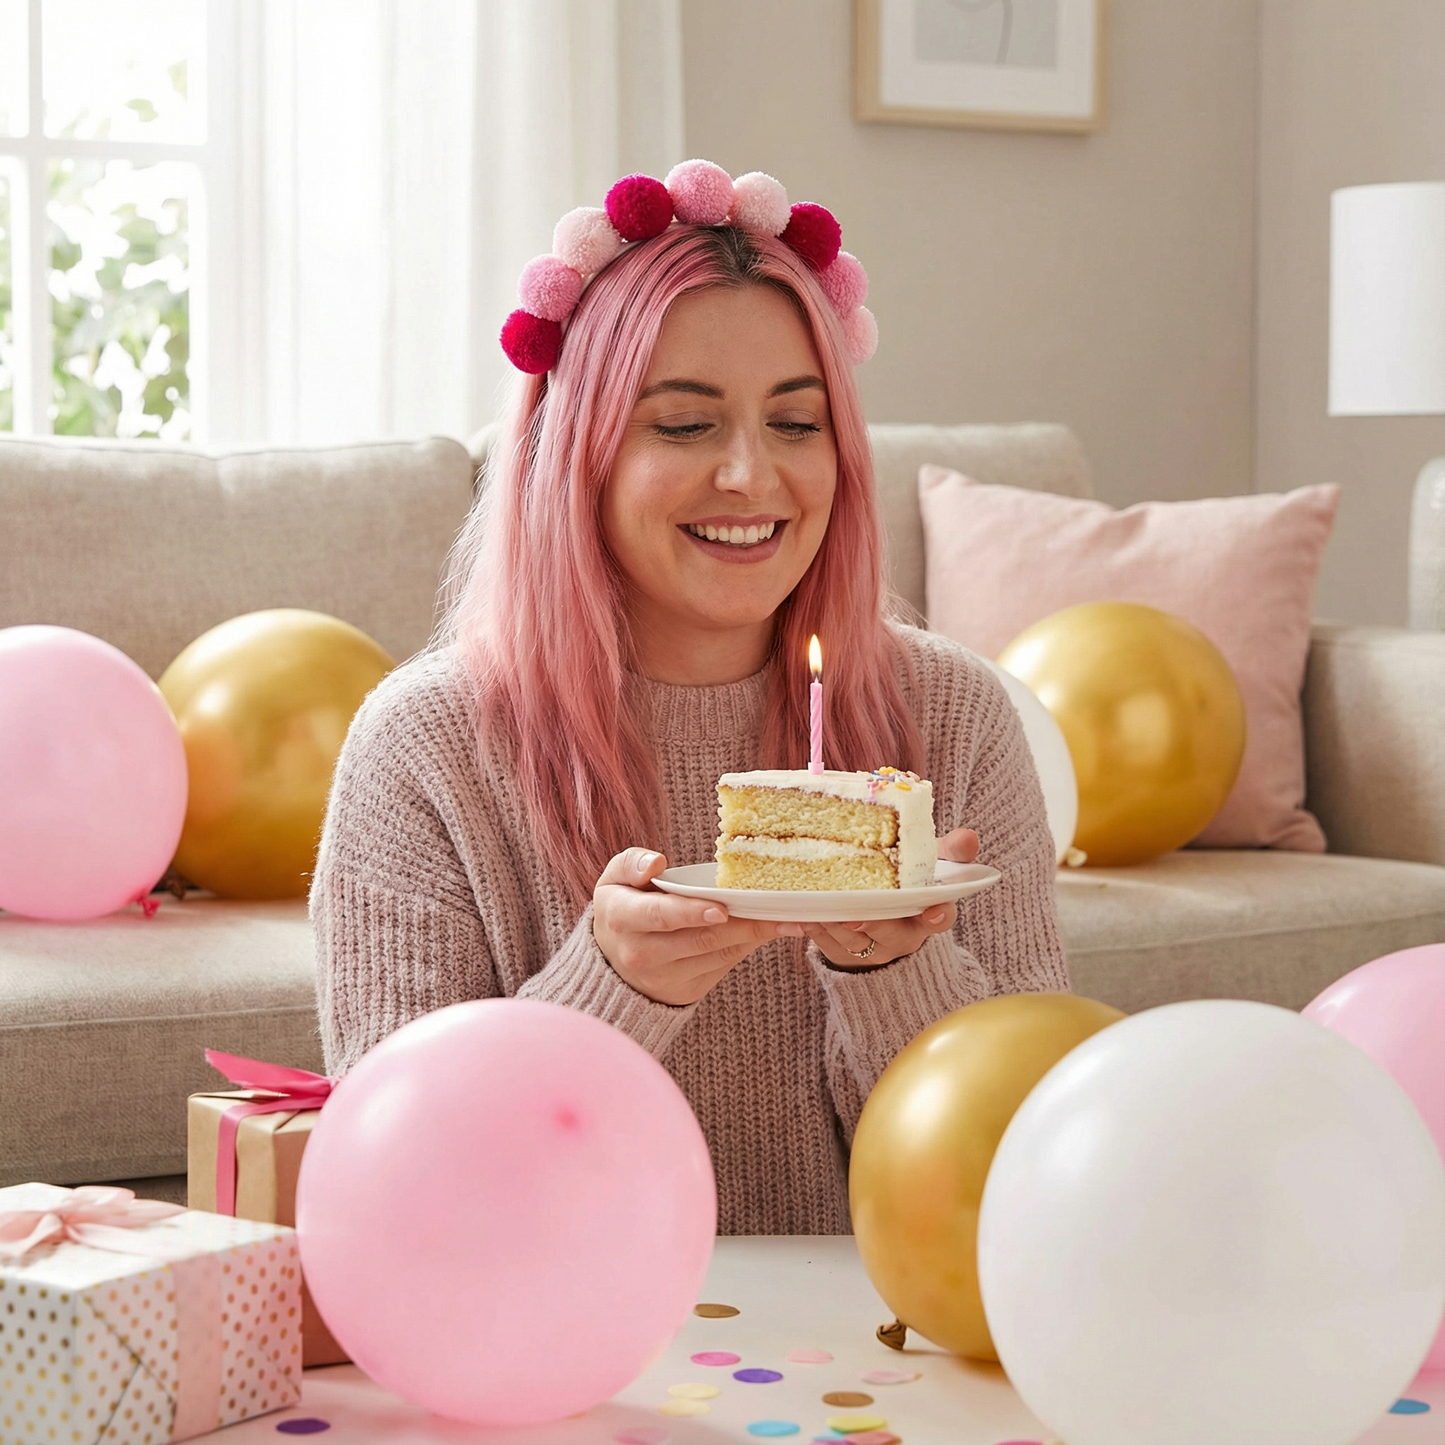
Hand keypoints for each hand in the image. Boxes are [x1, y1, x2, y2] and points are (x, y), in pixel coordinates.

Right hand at [593, 848, 803, 1005]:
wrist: (614, 962)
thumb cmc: (622, 907)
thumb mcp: (614, 880)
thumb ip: (632, 863)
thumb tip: (656, 863)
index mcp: (621, 919)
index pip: (660, 915)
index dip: (691, 912)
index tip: (721, 909)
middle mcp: (641, 954)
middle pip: (699, 939)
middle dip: (742, 925)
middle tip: (777, 911)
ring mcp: (664, 977)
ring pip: (717, 954)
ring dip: (753, 936)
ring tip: (785, 919)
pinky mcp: (686, 991)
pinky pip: (723, 966)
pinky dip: (747, 946)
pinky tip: (767, 930)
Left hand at [806, 826, 979, 970]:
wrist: (881, 913)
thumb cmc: (908, 881)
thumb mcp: (930, 864)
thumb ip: (951, 851)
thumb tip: (968, 835)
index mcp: (929, 913)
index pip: (941, 918)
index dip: (938, 916)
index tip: (932, 910)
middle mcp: (904, 936)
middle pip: (892, 934)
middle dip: (876, 924)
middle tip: (858, 915)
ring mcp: (874, 949)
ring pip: (856, 941)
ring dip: (838, 925)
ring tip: (822, 910)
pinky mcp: (844, 954)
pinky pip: (828, 945)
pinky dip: (817, 930)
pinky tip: (805, 916)